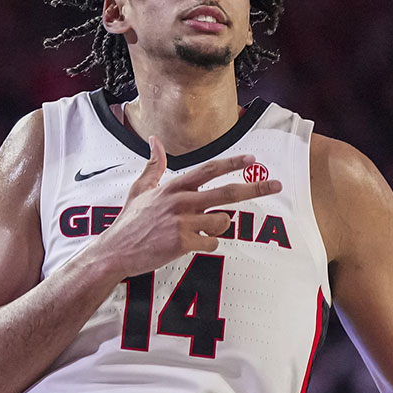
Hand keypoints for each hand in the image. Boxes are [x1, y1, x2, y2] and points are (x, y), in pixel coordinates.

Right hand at [93, 135, 281, 277]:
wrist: (115, 251)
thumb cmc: (129, 222)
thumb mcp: (139, 189)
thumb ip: (153, 166)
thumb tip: (155, 140)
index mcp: (173, 187)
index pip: (208, 170)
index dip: (232, 163)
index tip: (252, 159)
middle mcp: (180, 201)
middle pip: (227, 192)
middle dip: (256, 187)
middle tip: (277, 185)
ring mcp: (182, 222)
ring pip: (222, 221)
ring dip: (218, 227)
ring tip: (199, 231)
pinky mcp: (182, 243)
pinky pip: (212, 244)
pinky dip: (207, 246)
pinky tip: (191, 245)